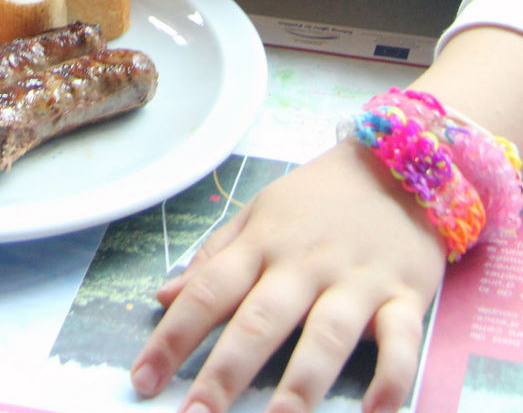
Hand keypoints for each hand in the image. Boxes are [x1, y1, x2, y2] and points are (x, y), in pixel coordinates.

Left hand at [131, 139, 445, 412]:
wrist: (396, 163)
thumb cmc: (317, 200)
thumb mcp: (259, 215)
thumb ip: (214, 257)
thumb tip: (162, 296)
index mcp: (262, 244)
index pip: (208, 291)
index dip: (173, 336)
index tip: (142, 379)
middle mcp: (304, 264)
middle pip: (260, 320)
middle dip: (225, 372)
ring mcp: (356, 281)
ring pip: (326, 336)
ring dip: (301, 384)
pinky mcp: (406, 296)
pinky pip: (401, 341)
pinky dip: (392, 378)